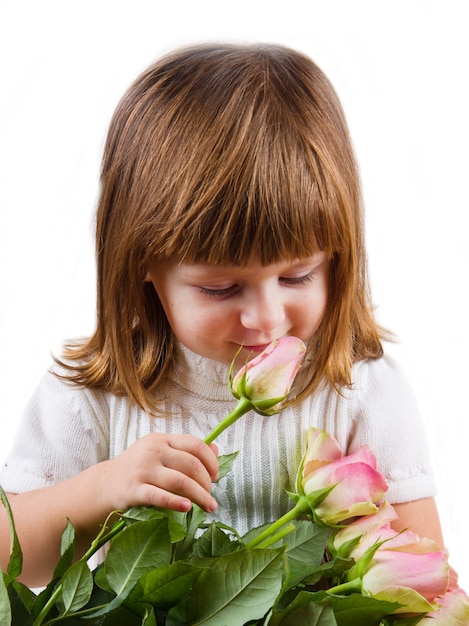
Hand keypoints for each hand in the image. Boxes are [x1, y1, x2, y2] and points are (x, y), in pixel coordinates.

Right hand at [101, 433, 218, 513]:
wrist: (104, 485)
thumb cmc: (138, 470)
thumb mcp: (160, 454)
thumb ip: (187, 452)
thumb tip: (217, 449)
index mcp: (161, 440)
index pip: (195, 445)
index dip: (211, 460)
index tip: (216, 475)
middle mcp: (152, 451)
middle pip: (191, 464)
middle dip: (206, 482)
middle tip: (211, 495)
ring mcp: (142, 470)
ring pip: (180, 481)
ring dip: (199, 495)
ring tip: (209, 506)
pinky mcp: (133, 490)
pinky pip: (159, 496)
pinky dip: (176, 502)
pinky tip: (187, 508)